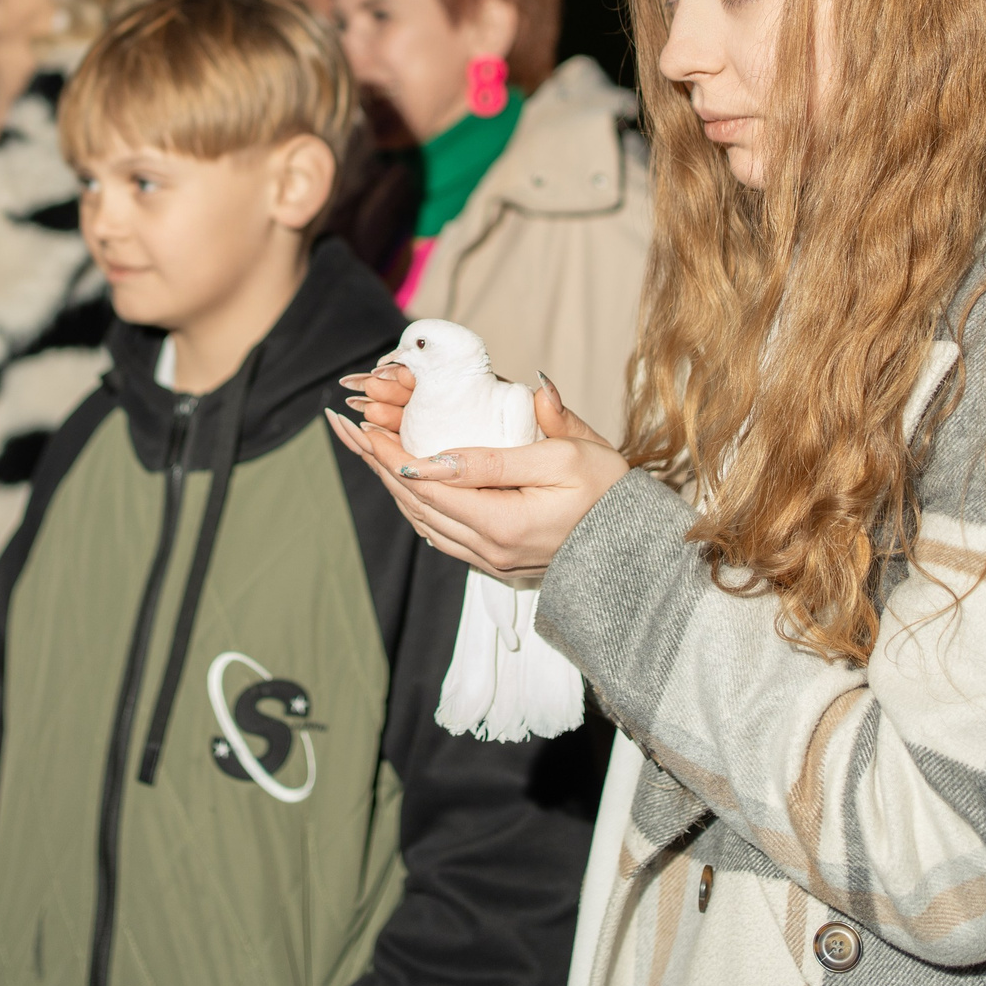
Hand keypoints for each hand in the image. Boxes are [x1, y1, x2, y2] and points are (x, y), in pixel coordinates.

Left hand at [325, 365, 629, 580]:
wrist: (637, 549)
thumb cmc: (609, 494)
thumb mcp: (563, 458)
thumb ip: (500, 454)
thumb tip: (444, 446)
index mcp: (501, 523)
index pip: (428, 484)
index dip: (390, 453)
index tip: (362, 424)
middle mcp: (488, 549)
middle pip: (416, 504)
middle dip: (378, 463)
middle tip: (348, 430)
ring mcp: (491, 560)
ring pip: (424, 521)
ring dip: (392, 485)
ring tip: (366, 449)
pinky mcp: (497, 561)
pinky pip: (442, 533)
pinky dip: (417, 505)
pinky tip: (405, 484)